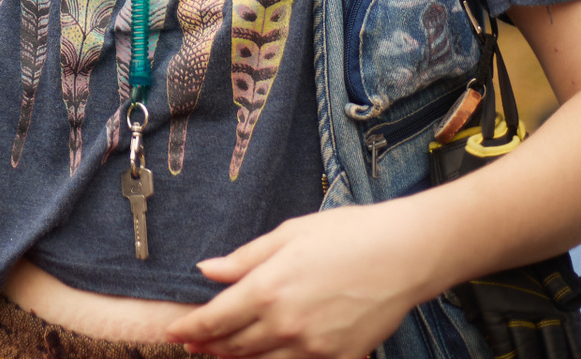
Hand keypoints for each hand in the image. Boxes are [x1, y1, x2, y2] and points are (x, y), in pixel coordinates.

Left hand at [167, 205, 428, 357]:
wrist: (405, 254)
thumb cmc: (348, 234)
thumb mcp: (289, 234)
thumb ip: (245, 258)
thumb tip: (208, 270)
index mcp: (267, 288)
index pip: (215, 319)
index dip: (191, 328)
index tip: (176, 332)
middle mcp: (284, 324)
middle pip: (234, 345)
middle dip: (210, 346)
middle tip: (194, 345)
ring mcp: (312, 346)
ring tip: (224, 354)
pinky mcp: (338, 358)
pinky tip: (271, 356)